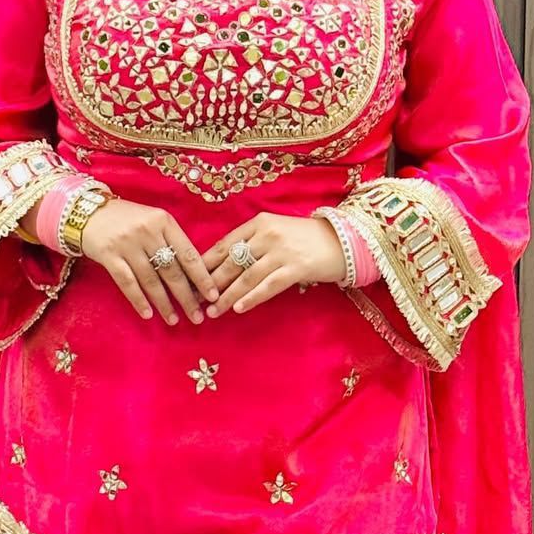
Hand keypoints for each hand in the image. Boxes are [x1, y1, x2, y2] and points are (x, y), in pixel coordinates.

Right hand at [77, 197, 220, 325]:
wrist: (89, 212)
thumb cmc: (128, 219)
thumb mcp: (154, 221)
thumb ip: (172, 241)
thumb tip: (194, 276)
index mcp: (164, 221)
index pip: (189, 254)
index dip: (201, 277)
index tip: (212, 295)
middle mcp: (147, 231)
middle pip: (172, 270)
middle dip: (186, 297)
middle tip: (197, 317)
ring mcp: (127, 244)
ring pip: (151, 280)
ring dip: (164, 303)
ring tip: (174, 320)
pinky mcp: (108, 255)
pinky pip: (127, 283)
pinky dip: (138, 300)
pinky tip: (148, 314)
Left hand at [200, 212, 346, 317]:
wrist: (343, 240)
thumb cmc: (306, 239)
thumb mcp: (276, 231)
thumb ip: (252, 243)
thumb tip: (222, 266)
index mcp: (259, 222)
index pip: (224, 244)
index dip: (205, 264)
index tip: (190, 280)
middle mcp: (268, 234)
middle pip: (231, 262)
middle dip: (211, 284)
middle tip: (195, 301)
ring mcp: (282, 251)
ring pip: (246, 277)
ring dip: (227, 296)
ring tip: (212, 311)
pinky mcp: (296, 268)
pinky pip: (268, 286)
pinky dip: (251, 298)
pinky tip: (238, 308)